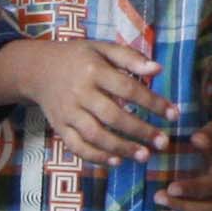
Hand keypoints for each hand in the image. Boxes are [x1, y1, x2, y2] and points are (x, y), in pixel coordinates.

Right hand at [0, 37, 167, 163]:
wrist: (38, 68)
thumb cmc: (78, 58)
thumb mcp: (102, 48)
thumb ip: (130, 57)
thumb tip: (158, 69)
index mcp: (93, 70)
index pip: (128, 88)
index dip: (152, 102)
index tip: (173, 114)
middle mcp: (79, 92)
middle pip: (113, 115)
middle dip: (140, 131)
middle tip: (163, 143)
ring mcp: (67, 112)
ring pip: (95, 135)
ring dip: (121, 148)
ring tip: (144, 156)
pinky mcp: (59, 127)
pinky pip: (77, 146)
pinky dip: (96, 157)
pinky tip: (116, 162)